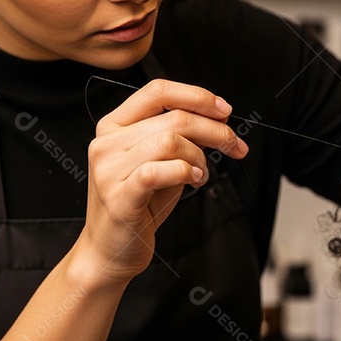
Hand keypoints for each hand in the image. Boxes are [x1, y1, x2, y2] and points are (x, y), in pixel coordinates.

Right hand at [74, 79, 248, 284]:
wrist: (111, 250)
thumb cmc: (139, 204)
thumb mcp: (161, 161)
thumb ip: (180, 136)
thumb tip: (219, 117)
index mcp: (113, 125)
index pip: (157, 90)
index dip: (197, 96)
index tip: (225, 110)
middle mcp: (106, 142)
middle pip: (173, 116)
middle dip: (215, 130)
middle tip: (234, 145)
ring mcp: (109, 168)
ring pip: (171, 140)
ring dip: (199, 156)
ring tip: (201, 174)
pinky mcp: (119, 195)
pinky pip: (161, 170)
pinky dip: (186, 172)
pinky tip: (194, 181)